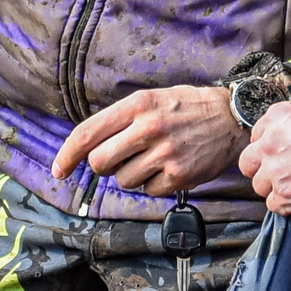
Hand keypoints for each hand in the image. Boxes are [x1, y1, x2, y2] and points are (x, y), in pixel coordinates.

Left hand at [54, 85, 244, 194]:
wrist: (231, 118)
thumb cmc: (186, 108)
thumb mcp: (152, 98)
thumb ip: (121, 119)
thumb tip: (88, 147)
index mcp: (137, 105)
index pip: (87, 133)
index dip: (67, 155)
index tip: (59, 170)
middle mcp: (149, 128)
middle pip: (99, 162)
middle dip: (103, 166)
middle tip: (118, 160)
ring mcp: (164, 153)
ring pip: (123, 180)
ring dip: (131, 175)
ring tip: (152, 159)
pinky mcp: (179, 175)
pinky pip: (147, 192)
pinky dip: (153, 185)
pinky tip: (168, 169)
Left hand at [238, 103, 290, 214]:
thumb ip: (288, 124)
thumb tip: (280, 136)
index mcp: (277, 118)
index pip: (255, 136)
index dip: (268, 146)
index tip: (282, 152)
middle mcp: (270, 143)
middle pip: (248, 163)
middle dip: (261, 168)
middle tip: (280, 172)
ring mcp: (275, 171)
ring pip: (259, 186)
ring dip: (274, 187)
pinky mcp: (285, 196)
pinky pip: (273, 205)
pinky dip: (286, 204)